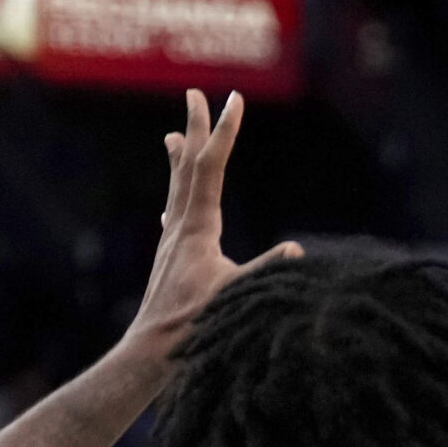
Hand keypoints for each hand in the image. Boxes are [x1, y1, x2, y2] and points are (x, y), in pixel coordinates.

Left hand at [125, 89, 300, 361]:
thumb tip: (296, 250)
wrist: (151, 351)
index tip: (233, 99)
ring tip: (172, 136)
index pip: (212, 168)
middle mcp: (179, 227)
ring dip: (179, 159)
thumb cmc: (193, 325)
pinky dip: (177, 200)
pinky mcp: (170, 259)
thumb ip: (265, 270)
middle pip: (188, 167)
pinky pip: (174, 217)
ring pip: (177, 189)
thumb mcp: (235, 296)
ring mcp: (171, 242)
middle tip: (193, 95)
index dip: (224, 131)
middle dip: (195, 129)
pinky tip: (171, 208)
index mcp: (197, 228)